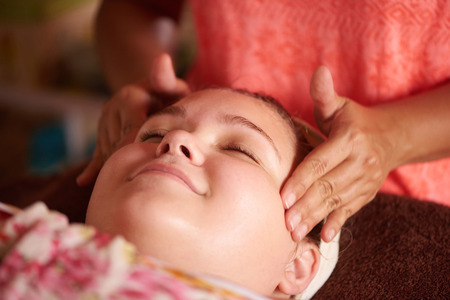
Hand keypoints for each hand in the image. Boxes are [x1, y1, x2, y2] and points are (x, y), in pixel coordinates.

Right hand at [76, 54, 189, 185]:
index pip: (133, 128)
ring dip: (121, 164)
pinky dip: (92, 168)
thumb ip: (166, 78)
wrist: (148, 93)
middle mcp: (112, 110)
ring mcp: (104, 124)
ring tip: (137, 179)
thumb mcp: (170, 85)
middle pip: (121, 144)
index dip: (142, 146)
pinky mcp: (102, 136)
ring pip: (111, 151)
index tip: (151, 163)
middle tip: (146, 179)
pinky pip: (97, 154)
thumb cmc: (167, 94)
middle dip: (132, 160)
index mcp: (128, 98)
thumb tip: (163, 60)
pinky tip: (84, 181)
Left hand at [282, 66, 395, 241]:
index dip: (301, 180)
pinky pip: (351, 209)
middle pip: (327, 186)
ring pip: (336, 201)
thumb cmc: (352, 120)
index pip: (321, 162)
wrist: (389, 138)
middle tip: (284, 221)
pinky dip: (338, 223)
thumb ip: (324, 93)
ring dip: (315, 217)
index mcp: (348, 139)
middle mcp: (360, 161)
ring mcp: (365, 180)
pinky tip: (326, 238)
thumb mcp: (338, 106)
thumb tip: (318, 70)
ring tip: (294, 231)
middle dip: (304, 205)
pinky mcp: (366, 193)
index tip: (283, 196)